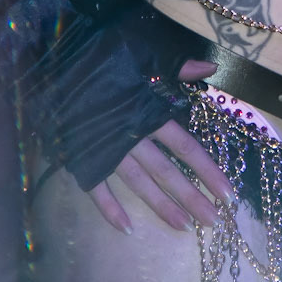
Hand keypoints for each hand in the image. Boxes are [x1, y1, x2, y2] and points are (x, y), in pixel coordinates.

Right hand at [89, 61, 235, 232]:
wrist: (53, 61)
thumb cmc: (100, 54)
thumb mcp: (142, 52)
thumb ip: (176, 66)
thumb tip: (210, 67)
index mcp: (148, 114)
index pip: (185, 148)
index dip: (208, 171)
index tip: (228, 194)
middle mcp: (131, 137)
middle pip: (167, 172)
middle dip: (191, 197)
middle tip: (213, 222)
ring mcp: (106, 151)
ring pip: (139, 184)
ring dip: (161, 207)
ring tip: (184, 227)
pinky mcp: (82, 158)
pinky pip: (97, 189)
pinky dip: (110, 209)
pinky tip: (126, 229)